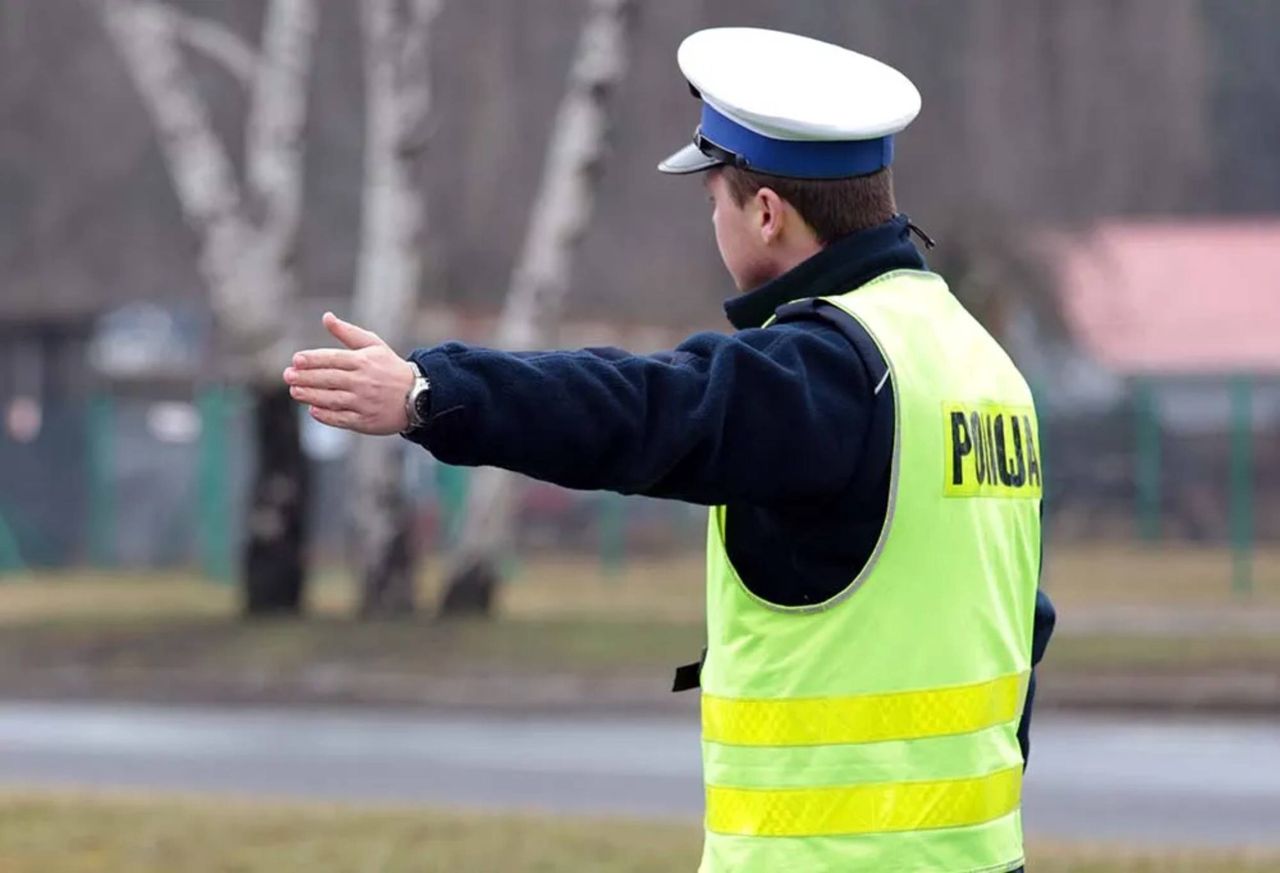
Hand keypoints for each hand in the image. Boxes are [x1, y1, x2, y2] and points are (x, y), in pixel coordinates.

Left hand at [283, 312, 415, 434]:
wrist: (418, 396)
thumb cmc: (391, 368)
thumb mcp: (374, 346)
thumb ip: (348, 333)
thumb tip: (326, 317)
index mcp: (364, 361)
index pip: (333, 358)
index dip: (313, 359)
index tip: (296, 359)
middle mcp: (364, 381)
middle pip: (329, 378)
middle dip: (306, 377)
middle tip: (288, 376)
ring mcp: (364, 402)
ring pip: (332, 398)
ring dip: (311, 395)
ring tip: (294, 391)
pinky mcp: (366, 420)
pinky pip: (342, 418)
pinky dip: (326, 415)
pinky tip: (313, 410)